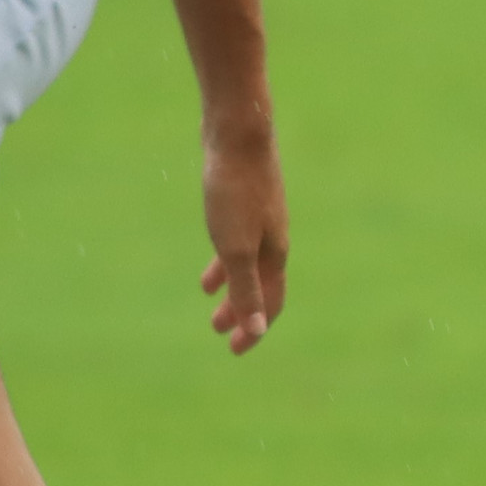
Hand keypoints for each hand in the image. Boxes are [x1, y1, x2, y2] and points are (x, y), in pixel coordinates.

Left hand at [196, 122, 287, 353]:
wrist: (238, 136)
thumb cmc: (235, 192)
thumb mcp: (236, 247)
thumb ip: (246, 288)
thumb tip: (257, 329)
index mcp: (274, 254)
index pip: (269, 303)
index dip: (254, 329)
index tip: (234, 350)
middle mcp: (273, 239)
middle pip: (260, 286)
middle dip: (242, 312)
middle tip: (219, 332)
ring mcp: (260, 220)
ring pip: (247, 264)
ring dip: (232, 287)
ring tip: (212, 301)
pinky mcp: (244, 203)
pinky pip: (237, 242)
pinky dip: (224, 259)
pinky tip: (211, 259)